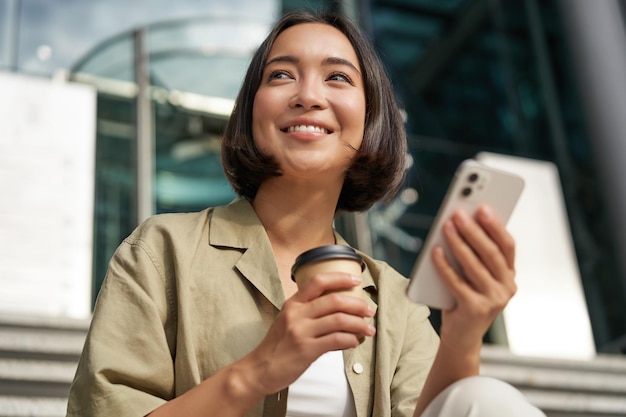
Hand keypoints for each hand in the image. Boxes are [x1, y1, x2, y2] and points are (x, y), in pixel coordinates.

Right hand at [245, 272, 374, 395]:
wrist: (260, 369)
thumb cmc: (277, 346)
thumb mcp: (288, 320)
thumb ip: (308, 311)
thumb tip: (338, 308)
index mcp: (293, 303)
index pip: (318, 281)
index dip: (340, 277)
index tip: (356, 279)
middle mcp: (296, 314)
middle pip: (334, 300)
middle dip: (357, 304)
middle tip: (369, 310)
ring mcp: (301, 331)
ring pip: (339, 320)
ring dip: (359, 324)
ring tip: (368, 329)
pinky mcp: (306, 350)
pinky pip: (336, 340)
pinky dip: (350, 340)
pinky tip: (354, 342)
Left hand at [432, 205, 516, 352]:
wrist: (462, 337)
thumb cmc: (465, 299)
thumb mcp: (475, 277)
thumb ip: (474, 256)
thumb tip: (459, 224)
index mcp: (509, 275)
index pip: (507, 245)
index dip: (495, 225)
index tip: (482, 206)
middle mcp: (507, 287)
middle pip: (490, 253)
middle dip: (473, 230)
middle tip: (458, 212)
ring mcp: (493, 300)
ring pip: (474, 265)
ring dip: (458, 242)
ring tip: (446, 226)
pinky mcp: (475, 309)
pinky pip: (456, 281)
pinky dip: (444, 264)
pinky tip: (435, 250)